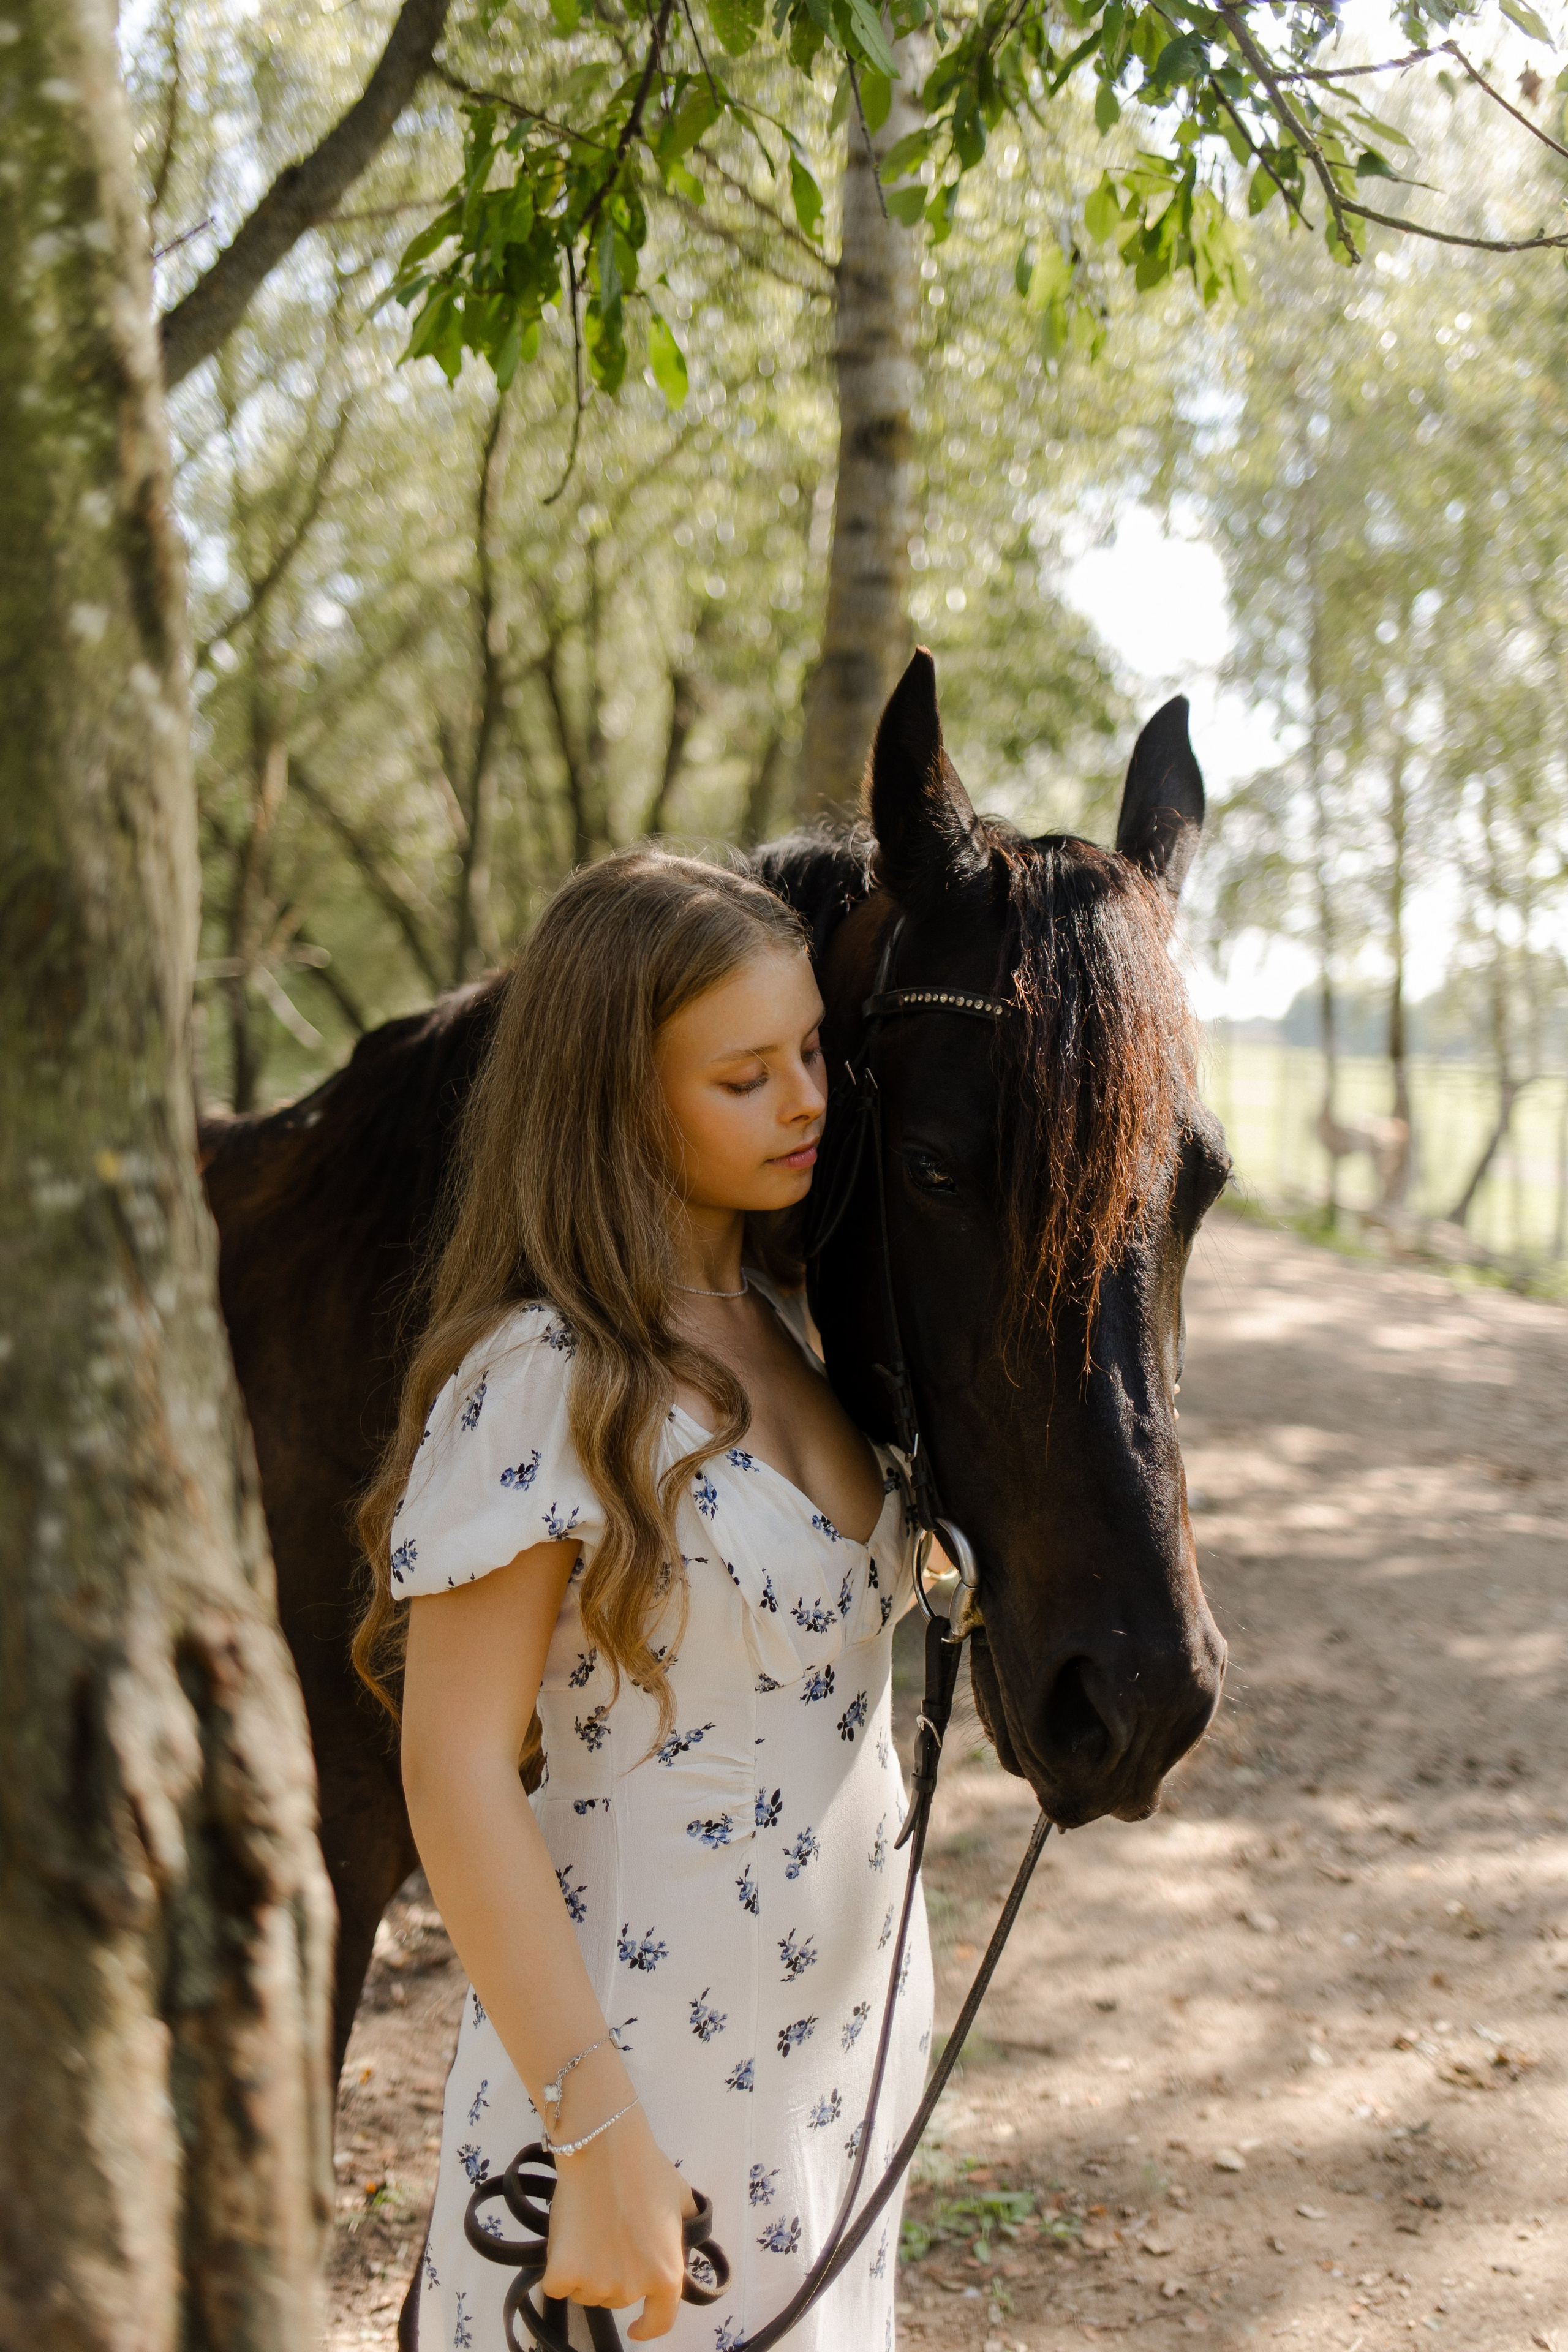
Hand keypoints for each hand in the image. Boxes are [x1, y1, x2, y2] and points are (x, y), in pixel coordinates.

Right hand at [543, 2104, 697, 2340]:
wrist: (604, 2148)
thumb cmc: (643, 2167)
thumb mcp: (680, 2198)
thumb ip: (687, 2223)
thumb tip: (691, 2229)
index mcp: (667, 2274)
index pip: (660, 2321)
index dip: (647, 2327)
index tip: (636, 2327)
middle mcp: (634, 2288)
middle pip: (615, 2298)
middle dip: (611, 2273)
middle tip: (607, 2234)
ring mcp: (598, 2284)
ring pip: (585, 2291)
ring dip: (584, 2271)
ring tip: (588, 2228)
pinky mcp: (565, 2275)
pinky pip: (557, 2285)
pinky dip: (558, 2268)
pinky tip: (566, 2237)